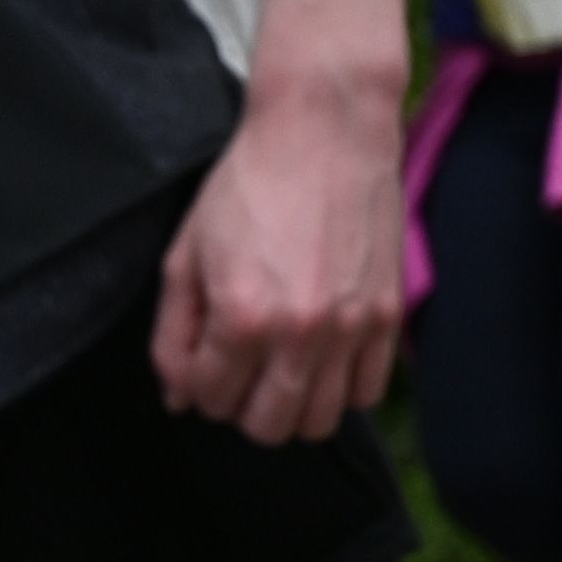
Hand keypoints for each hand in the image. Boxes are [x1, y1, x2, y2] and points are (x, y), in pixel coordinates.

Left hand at [151, 68, 408, 441]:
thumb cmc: (251, 185)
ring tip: (282, 372)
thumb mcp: (186, 257)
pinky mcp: (388, 314)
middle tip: (239, 373)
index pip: (209, 400)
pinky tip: (323, 359)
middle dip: (242, 409)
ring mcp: (351, 326)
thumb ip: (174, 334)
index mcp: (241, 316)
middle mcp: (300, 331)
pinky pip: (368, 391)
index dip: (197, 387)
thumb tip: (179, 396)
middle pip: (268, 426)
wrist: (326, 136)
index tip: (203, 362)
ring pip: (321, 420)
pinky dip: (340, 389)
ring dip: (293, 407)